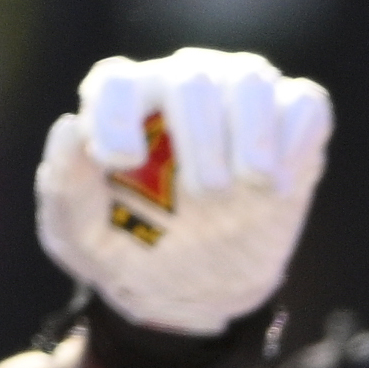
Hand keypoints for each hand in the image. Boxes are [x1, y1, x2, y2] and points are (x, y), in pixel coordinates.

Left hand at [33, 49, 332, 334]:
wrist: (189, 288)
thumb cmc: (124, 245)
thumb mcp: (77, 232)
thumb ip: (66, 184)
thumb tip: (69, 127)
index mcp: (122, 103)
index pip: (116, 82)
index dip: (117, 114)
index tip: (124, 162)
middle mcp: (179, 86)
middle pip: (190, 79)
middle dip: (199, 134)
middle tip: (205, 192)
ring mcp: (237, 99)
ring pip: (250, 79)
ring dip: (251, 131)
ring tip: (251, 181)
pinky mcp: (289, 124)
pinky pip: (302, 104)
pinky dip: (294, 137)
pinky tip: (279, 184)